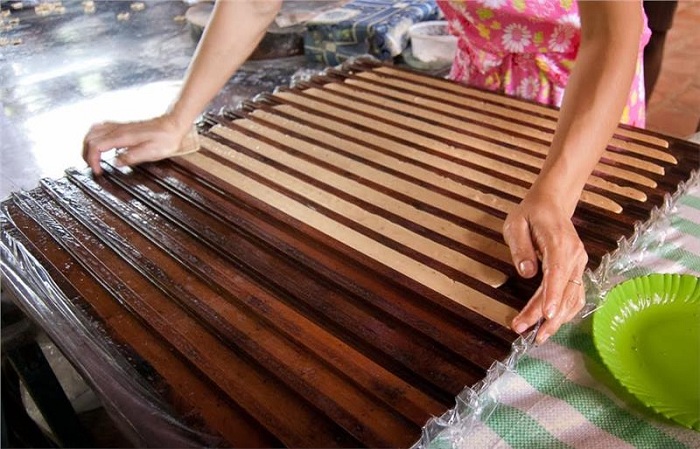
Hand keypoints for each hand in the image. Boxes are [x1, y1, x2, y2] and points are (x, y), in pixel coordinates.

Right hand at [82, 114, 191, 174]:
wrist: (173, 125)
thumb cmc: (166, 139)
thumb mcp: (152, 152)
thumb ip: (132, 157)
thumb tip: (116, 162)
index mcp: (123, 136)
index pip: (96, 146)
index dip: (92, 160)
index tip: (97, 171)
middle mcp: (118, 129)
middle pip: (90, 138)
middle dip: (86, 153)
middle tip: (91, 167)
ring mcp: (119, 126)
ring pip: (93, 131)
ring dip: (88, 144)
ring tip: (91, 157)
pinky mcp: (123, 126)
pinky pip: (101, 127)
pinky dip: (95, 137)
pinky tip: (100, 144)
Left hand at [503, 189, 587, 343]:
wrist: (551, 203)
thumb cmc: (531, 213)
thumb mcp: (516, 224)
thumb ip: (521, 248)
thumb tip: (526, 273)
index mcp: (559, 243)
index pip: (558, 273)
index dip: (552, 296)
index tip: (547, 315)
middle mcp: (575, 255)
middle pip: (565, 291)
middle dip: (548, 317)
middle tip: (529, 334)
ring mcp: (579, 263)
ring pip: (572, 297)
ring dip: (557, 320)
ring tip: (537, 336)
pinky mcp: (577, 269)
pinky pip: (574, 294)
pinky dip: (565, 312)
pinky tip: (551, 324)